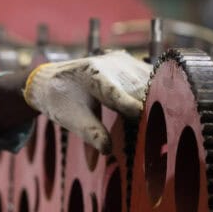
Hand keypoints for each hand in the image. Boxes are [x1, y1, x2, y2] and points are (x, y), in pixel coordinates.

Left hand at [23, 50, 151, 152]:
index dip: (131, 107)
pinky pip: (149, 77)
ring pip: (147, 80)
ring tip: (161, 122)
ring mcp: (121, 60)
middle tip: (157, 132)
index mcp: (91, 76)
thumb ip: (90, 133)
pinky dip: (154, 92)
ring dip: (156, 100)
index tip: (143, 119)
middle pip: (136, 87)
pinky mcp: (130, 61)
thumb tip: (107, 151)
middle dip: (148, 109)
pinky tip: (158, 108)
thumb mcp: (71, 119)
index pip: (114, 93)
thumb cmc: (60, 101)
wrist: (51, 79)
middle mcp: (109, 63)